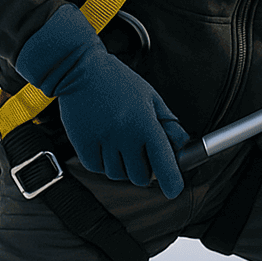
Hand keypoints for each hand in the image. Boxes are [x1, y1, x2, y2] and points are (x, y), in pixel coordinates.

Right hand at [15, 5, 188, 197]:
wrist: (80, 70)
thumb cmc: (119, 82)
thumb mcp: (151, 97)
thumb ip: (168, 123)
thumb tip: (181, 146)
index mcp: (146, 123)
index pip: (163, 162)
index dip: (171, 180)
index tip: (173, 190)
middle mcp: (125, 135)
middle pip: (140, 176)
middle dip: (145, 172)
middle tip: (142, 157)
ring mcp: (102, 141)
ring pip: (117, 175)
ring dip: (123, 168)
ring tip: (122, 147)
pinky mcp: (82, 144)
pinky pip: (96, 168)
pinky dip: (103, 164)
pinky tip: (105, 147)